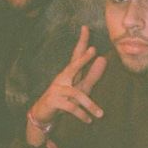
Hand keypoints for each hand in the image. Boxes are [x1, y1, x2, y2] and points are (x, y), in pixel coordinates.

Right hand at [27, 25, 106, 144]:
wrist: (43, 113)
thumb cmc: (65, 98)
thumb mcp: (81, 87)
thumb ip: (93, 75)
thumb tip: (104, 59)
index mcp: (69, 72)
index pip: (76, 54)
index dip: (82, 41)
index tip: (86, 27)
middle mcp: (62, 78)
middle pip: (73, 66)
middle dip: (83, 58)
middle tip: (93, 50)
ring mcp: (57, 89)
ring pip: (76, 94)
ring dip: (89, 105)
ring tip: (100, 114)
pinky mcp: (54, 102)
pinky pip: (70, 107)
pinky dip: (80, 114)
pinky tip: (88, 121)